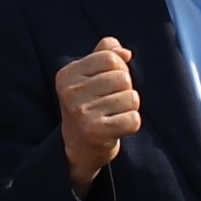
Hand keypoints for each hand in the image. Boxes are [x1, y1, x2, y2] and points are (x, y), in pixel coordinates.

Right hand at [55, 36, 144, 184]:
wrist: (78, 148)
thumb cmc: (89, 105)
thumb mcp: (88, 76)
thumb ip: (105, 54)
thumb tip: (125, 52)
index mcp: (67, 74)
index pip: (110, 58)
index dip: (119, 68)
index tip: (108, 83)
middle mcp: (71, 93)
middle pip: (123, 78)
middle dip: (125, 90)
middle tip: (110, 103)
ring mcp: (82, 113)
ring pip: (132, 98)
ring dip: (129, 108)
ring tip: (113, 115)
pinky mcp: (96, 132)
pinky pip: (133, 119)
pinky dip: (131, 124)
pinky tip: (116, 127)